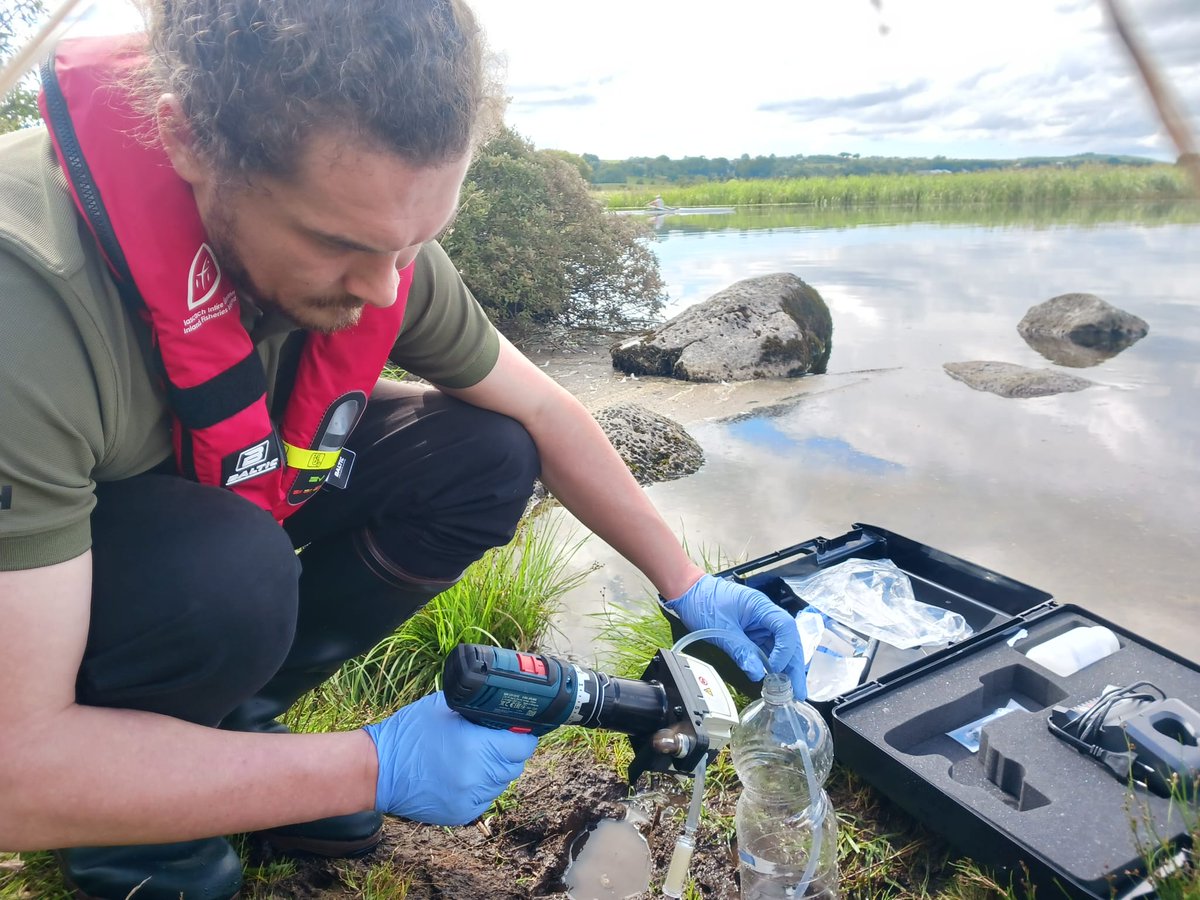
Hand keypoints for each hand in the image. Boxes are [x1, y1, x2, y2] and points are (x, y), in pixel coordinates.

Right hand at [363, 691, 536, 825]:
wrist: (377, 770)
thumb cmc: (409, 734)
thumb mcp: (444, 707)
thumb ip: (477, 707)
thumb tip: (502, 706)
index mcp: (476, 748)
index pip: (522, 746)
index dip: (522, 735)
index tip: (518, 730)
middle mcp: (477, 777)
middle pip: (515, 766)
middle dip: (510, 752)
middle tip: (497, 740)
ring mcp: (469, 799)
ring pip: (502, 783)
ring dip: (497, 770)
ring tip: (478, 756)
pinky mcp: (461, 814)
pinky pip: (486, 798)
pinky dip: (482, 786)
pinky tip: (466, 773)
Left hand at [664, 574, 806, 698]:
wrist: (689, 592)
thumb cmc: (704, 602)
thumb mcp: (721, 629)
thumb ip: (741, 651)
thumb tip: (756, 673)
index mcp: (761, 607)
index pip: (785, 627)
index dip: (785, 650)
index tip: (775, 668)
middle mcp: (765, 615)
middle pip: (788, 640)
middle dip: (794, 665)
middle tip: (798, 690)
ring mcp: (759, 624)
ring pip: (780, 647)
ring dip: (786, 668)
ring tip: (791, 691)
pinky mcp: (752, 633)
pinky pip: (766, 649)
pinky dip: (771, 665)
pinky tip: (775, 680)